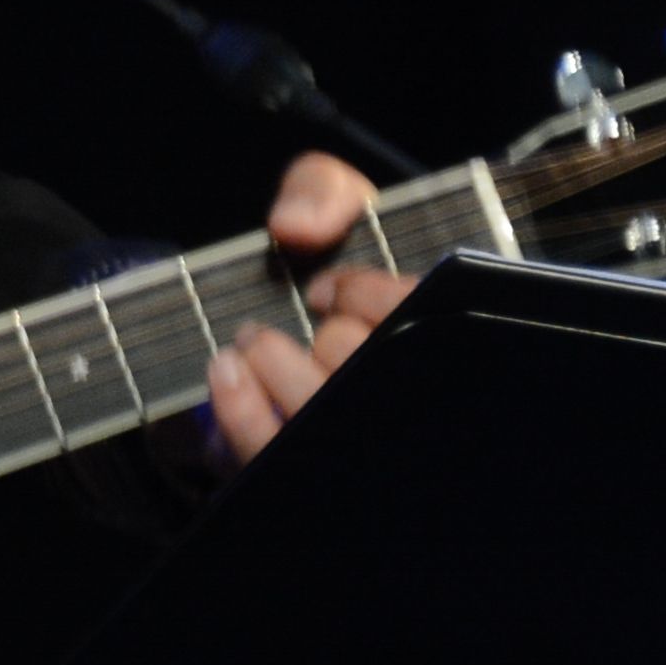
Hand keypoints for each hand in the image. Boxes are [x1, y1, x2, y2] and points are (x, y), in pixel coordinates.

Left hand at [200, 152, 414, 464]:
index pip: (417, 318)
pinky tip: (225, 373)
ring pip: (319, 405)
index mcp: (440, 338)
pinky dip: (240, 408)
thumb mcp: (334, 213)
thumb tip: (293, 225)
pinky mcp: (308, 475)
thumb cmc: (320, 275)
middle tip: (299, 324)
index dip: (365, 296)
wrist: (263, 332)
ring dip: (272, 361)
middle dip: (326, 335)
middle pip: (364, 362)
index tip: (324, 290)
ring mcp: (360, 443)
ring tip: (253, 345)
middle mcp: (410, 395)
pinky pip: (272, 452)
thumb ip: (321, 189)